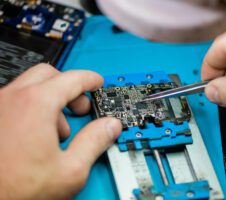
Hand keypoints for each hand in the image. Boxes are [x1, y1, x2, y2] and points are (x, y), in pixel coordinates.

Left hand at [0, 64, 121, 198]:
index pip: (71, 79)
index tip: (96, 82)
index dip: (90, 80)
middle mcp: (11, 99)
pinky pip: (15, 101)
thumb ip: (95, 141)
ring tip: (58, 131)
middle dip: (69, 87)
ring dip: (50, 100)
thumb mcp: (70, 170)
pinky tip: (37, 135)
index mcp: (35, 105)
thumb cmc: (14, 191)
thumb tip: (109, 127)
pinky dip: (32, 108)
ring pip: (30, 88)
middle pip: (48, 75)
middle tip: (80, 107)